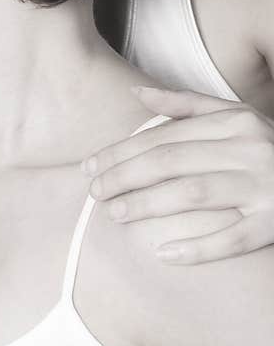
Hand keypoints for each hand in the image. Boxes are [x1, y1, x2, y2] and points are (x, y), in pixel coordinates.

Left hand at [82, 86, 273, 263]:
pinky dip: (197, 247)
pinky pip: (233, 239)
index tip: (89, 166)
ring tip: (115, 214)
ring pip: (193, 194)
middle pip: (171, 162)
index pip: (163, 137)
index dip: (120, 152)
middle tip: (94, 192)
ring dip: (148, 204)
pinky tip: (163, 253)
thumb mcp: (237, 119)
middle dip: (124, 176)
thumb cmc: (269, 150)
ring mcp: (266, 188)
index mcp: (236, 123)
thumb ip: (187, 106)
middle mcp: (251, 150)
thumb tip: (136, 92)